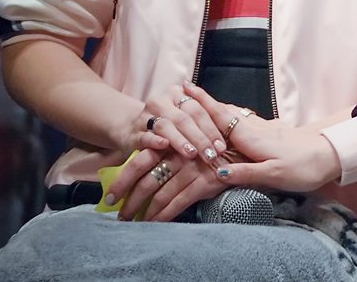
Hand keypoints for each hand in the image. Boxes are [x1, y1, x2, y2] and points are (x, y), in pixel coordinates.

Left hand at [106, 147, 228, 222]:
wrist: (246, 144)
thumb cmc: (213, 141)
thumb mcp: (190, 135)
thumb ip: (169, 141)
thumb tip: (143, 155)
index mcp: (171, 142)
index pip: (139, 161)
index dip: (122, 181)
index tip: (110, 197)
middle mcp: (179, 155)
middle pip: (145, 181)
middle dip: (129, 201)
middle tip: (118, 215)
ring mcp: (192, 169)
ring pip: (160, 195)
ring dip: (143, 212)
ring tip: (133, 222)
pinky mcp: (204, 182)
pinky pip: (178, 203)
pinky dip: (163, 215)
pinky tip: (154, 222)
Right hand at [127, 82, 230, 171]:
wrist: (132, 127)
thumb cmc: (169, 124)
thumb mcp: (186, 117)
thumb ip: (204, 119)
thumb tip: (231, 133)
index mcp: (178, 93)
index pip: (199, 109)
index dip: (212, 128)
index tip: (223, 146)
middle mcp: (162, 101)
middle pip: (185, 118)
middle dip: (200, 138)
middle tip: (212, 155)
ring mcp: (146, 116)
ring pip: (167, 126)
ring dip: (181, 141)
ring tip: (192, 154)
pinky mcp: (134, 133)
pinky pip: (145, 136)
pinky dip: (155, 141)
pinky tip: (164, 146)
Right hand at [180, 81, 341, 193]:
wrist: (332, 155)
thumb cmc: (305, 167)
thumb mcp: (274, 175)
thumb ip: (245, 173)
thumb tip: (216, 171)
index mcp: (251, 138)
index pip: (220, 117)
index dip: (201, 104)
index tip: (184, 89)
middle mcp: (255, 130)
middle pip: (223, 112)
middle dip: (203, 102)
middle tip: (181, 91)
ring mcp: (264, 130)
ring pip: (234, 116)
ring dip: (216, 108)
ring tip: (198, 103)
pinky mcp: (272, 134)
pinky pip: (244, 122)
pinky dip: (230, 117)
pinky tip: (230, 120)